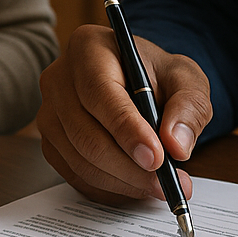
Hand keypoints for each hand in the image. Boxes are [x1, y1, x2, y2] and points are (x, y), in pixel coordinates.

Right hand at [36, 23, 211, 202]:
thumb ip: (189, 106)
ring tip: (159, 186)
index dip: (127, 130)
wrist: (137, 84)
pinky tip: (136, 185)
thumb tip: (176, 144)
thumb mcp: (186, 78)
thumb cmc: (157, 76)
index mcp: (88, 48)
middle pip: (86, 134)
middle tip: (166, 184)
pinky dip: (109, 188)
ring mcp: (49, 113)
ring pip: (80, 160)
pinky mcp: (51, 142)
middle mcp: (59, 79)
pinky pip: (75, 175)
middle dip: (130, 167)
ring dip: (122, 182)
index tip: (156, 158)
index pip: (100, 93)